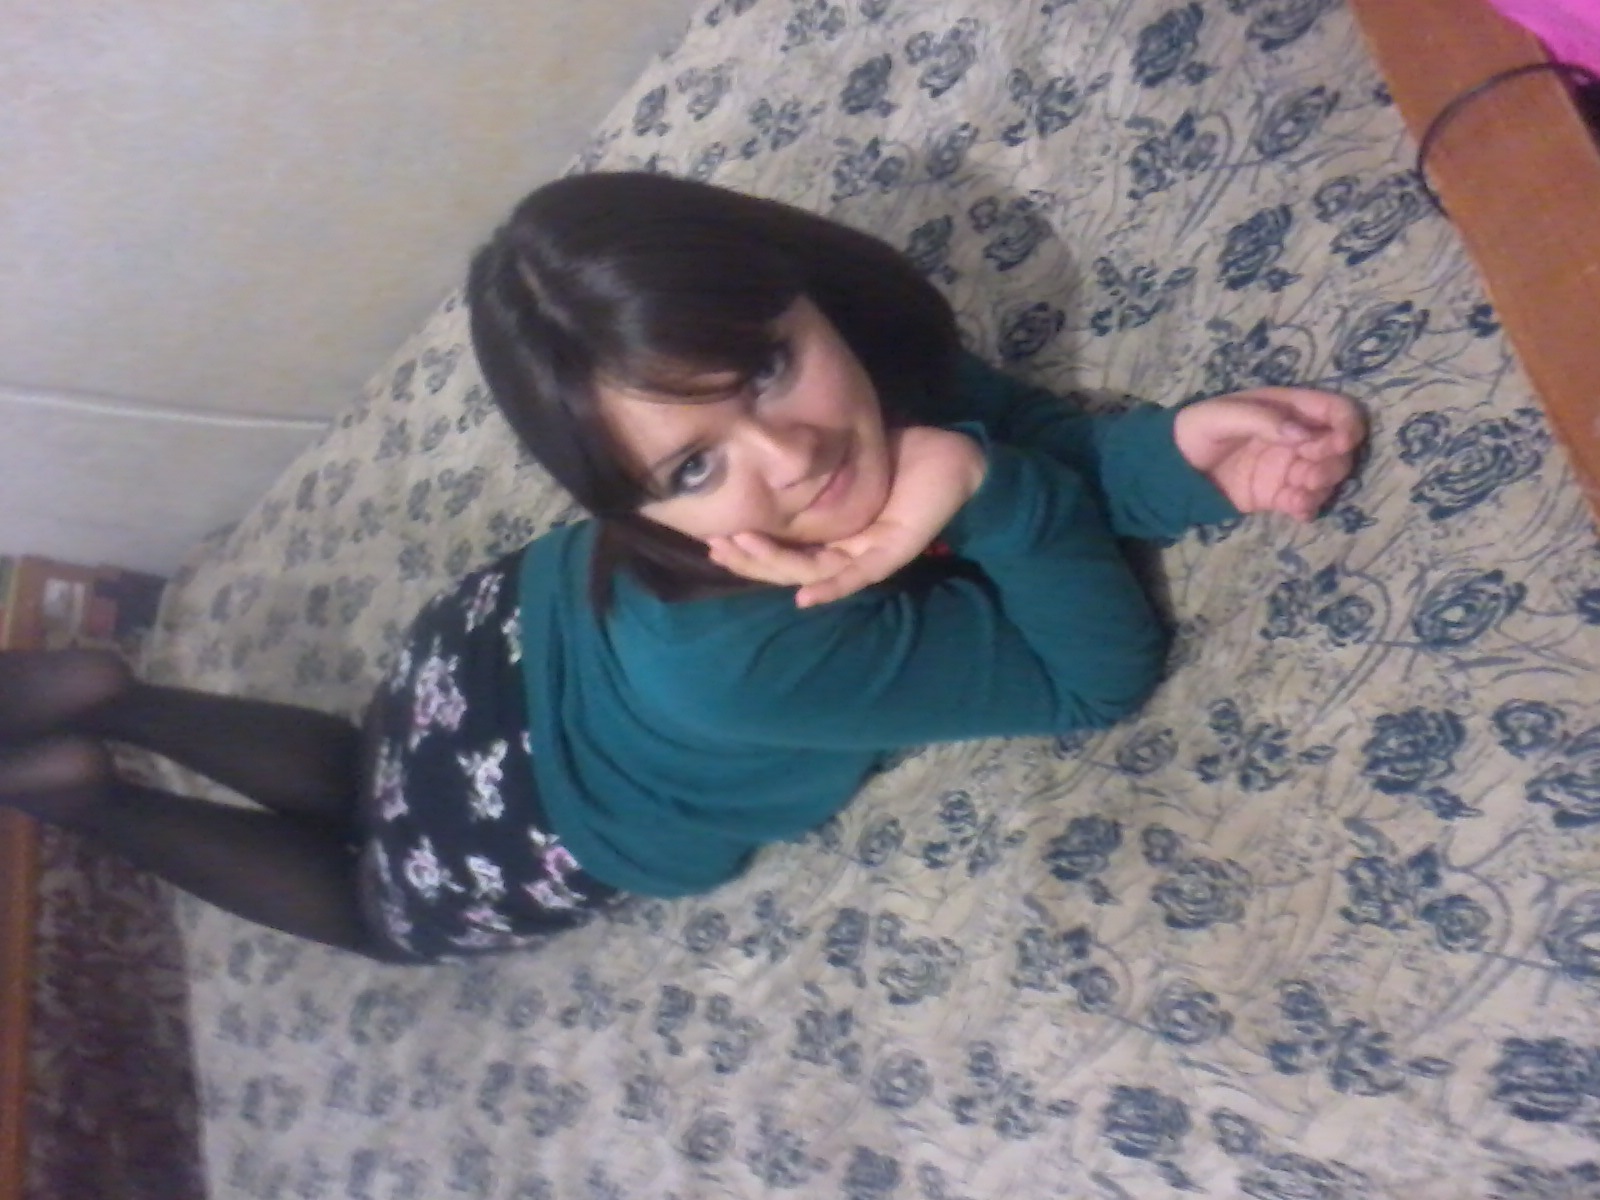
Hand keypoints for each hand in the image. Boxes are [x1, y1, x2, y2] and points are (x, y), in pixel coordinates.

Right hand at [707, 426, 985, 606]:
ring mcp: (868, 557)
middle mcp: (846, 551)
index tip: (711, 534)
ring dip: (773, 565)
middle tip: (714, 545)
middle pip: (789, 567)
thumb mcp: (844, 461)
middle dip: (749, 558)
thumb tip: (767, 455)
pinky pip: (856, 577)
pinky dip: (829, 589)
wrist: (954, 458)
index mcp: (834, 534)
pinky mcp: (892, 553)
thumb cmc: (902, 455)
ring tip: (739, 546)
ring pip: (812, 573)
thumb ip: (811, 469)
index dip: (748, 546)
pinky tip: (803, 597)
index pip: (783, 549)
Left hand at [1173, 388, 1365, 521]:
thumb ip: (1263, 420)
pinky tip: (1296, 511)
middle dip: (1333, 463)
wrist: (1171, 469)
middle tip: (1306, 474)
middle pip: (1340, 449)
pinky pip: (1307, 502)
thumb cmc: (1195, 430)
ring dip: (1322, 487)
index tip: (1336, 443)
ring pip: (1328, 477)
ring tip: (1296, 494)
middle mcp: (1297, 438)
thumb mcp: (1222, 416)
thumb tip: (1303, 435)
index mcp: (1288, 408)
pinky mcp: (1278, 494)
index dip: (1346, 426)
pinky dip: (1309, 507)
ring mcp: (1289, 467)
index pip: (1338, 411)